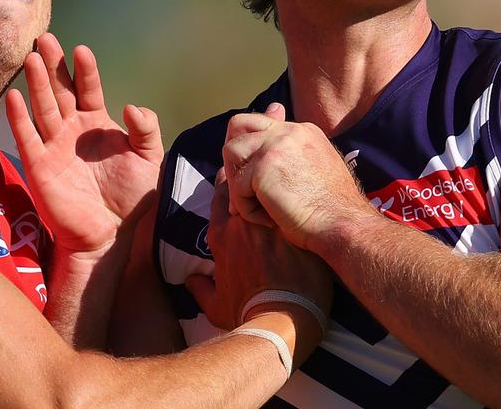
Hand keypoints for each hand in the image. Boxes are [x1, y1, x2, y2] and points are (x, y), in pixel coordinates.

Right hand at [6, 33, 162, 253]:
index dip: (85, 70)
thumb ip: (146, 129)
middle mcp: (72, 129)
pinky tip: (13, 97)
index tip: (82, 50)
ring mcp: (53, 145)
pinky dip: (18, 118)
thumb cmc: (130, 197)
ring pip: (42, 108)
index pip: (89, 89)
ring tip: (31, 58)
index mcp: (97, 123)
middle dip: (52, 65)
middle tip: (45, 38)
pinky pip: (26, 138)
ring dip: (35, 84)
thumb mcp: (149, 158)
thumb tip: (131, 105)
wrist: (109, 234)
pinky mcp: (39, 165)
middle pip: (59, 90)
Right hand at [186, 172, 331, 361]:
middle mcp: (246, 223)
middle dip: (252, 183)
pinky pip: (301, 212)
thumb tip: (190, 280)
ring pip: (275, 196)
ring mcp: (275, 224)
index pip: (220, 197)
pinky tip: (310, 207)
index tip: (234, 180)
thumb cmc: (246, 313)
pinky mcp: (300, 231)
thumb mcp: (214, 306)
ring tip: (286, 191)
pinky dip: (302, 209)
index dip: (226, 185)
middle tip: (260, 180)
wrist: (283, 320)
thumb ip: (200, 289)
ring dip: (278, 194)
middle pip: (247, 189)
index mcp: (223, 236)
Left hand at [220, 103, 367, 249]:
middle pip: (239, 124)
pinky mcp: (262, 168)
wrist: (344, 224)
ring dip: (236, 182)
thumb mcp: (316, 170)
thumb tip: (270, 157)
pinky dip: (246, 209)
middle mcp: (287, 131)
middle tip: (238, 185)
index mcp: (301, 131)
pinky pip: (236, 187)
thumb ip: (294, 157)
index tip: (251, 175)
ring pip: (231, 152)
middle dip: (232, 154)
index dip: (249, 148)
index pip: (261, 124)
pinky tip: (267, 221)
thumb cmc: (333, 210)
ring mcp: (274, 146)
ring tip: (254, 206)